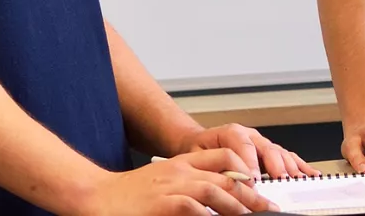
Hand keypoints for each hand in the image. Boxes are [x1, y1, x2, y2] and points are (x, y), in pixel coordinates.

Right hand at [81, 149, 270, 215]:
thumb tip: (216, 201)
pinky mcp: (163, 204)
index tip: (261, 185)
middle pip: (227, 176)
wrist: (95, 197)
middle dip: (252, 194)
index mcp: (181, 163)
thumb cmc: (128, 196)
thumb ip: (189, 186)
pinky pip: (193, 208)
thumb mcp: (162, 182)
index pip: (223, 156)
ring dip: (238, 205)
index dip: (247, 169)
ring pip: (215, 191)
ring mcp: (171, 187)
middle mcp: (179, 171)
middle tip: (269, 208)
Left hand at [183, 123, 316, 177]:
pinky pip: (287, 156)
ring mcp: (261, 142)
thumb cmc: (197, 149)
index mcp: (231, 132)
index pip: (244, 145)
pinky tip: (309, 173)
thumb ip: (214, 165)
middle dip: (275, 165)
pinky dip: (299, 165)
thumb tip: (228, 179)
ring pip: (279, 152)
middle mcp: (249, 135)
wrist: (198, 142)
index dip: (250, 163)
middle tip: (280, 179)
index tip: (253, 180)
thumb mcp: (197, 156)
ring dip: (289, 166)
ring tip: (296, 179)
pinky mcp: (269, 151)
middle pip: (267, 148)